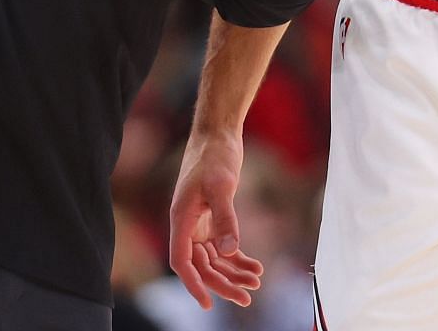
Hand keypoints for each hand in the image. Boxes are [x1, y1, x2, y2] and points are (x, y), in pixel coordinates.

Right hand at [167, 131, 265, 309]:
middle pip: (201, 265)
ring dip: (233, 272)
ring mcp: (199, 223)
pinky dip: (237, 258)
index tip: (208, 303)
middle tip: (248, 296)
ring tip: (256, 282)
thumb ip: (225, 217)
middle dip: (223, 283)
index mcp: (181, 219)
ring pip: (214, 259)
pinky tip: (255, 266)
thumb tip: (229, 250)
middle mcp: (187, 225)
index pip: (181, 261)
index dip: (193, 284)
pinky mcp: (212, 218)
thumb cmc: (214, 156)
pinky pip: (222, 246)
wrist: (217, 135)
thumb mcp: (222, 185)